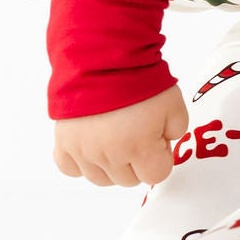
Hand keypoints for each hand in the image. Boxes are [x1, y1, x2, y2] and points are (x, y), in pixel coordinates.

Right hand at [53, 86, 188, 187]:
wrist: (102, 60)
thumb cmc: (138, 79)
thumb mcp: (174, 104)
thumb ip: (176, 131)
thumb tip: (164, 143)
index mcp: (138, 148)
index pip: (156, 175)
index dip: (161, 156)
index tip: (158, 138)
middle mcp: (108, 156)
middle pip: (129, 179)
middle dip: (138, 160)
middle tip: (139, 133)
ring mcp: (83, 152)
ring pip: (101, 179)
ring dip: (112, 164)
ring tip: (117, 136)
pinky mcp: (63, 143)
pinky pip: (71, 168)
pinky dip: (82, 161)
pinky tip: (93, 144)